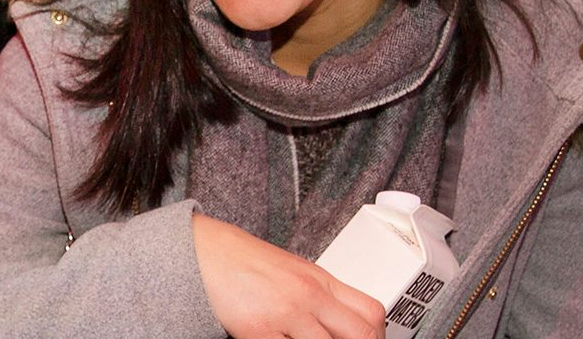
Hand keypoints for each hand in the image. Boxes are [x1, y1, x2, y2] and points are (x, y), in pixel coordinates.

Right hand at [193, 214, 384, 338]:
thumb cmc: (244, 261)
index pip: (371, 313)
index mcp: (321, 280)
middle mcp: (310, 295)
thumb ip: (319, 298)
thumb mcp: (293, 272)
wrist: (205, 252)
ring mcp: (286, 313)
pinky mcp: (259, 330)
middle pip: (362, 335)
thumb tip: (339, 326)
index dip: (377, 337)